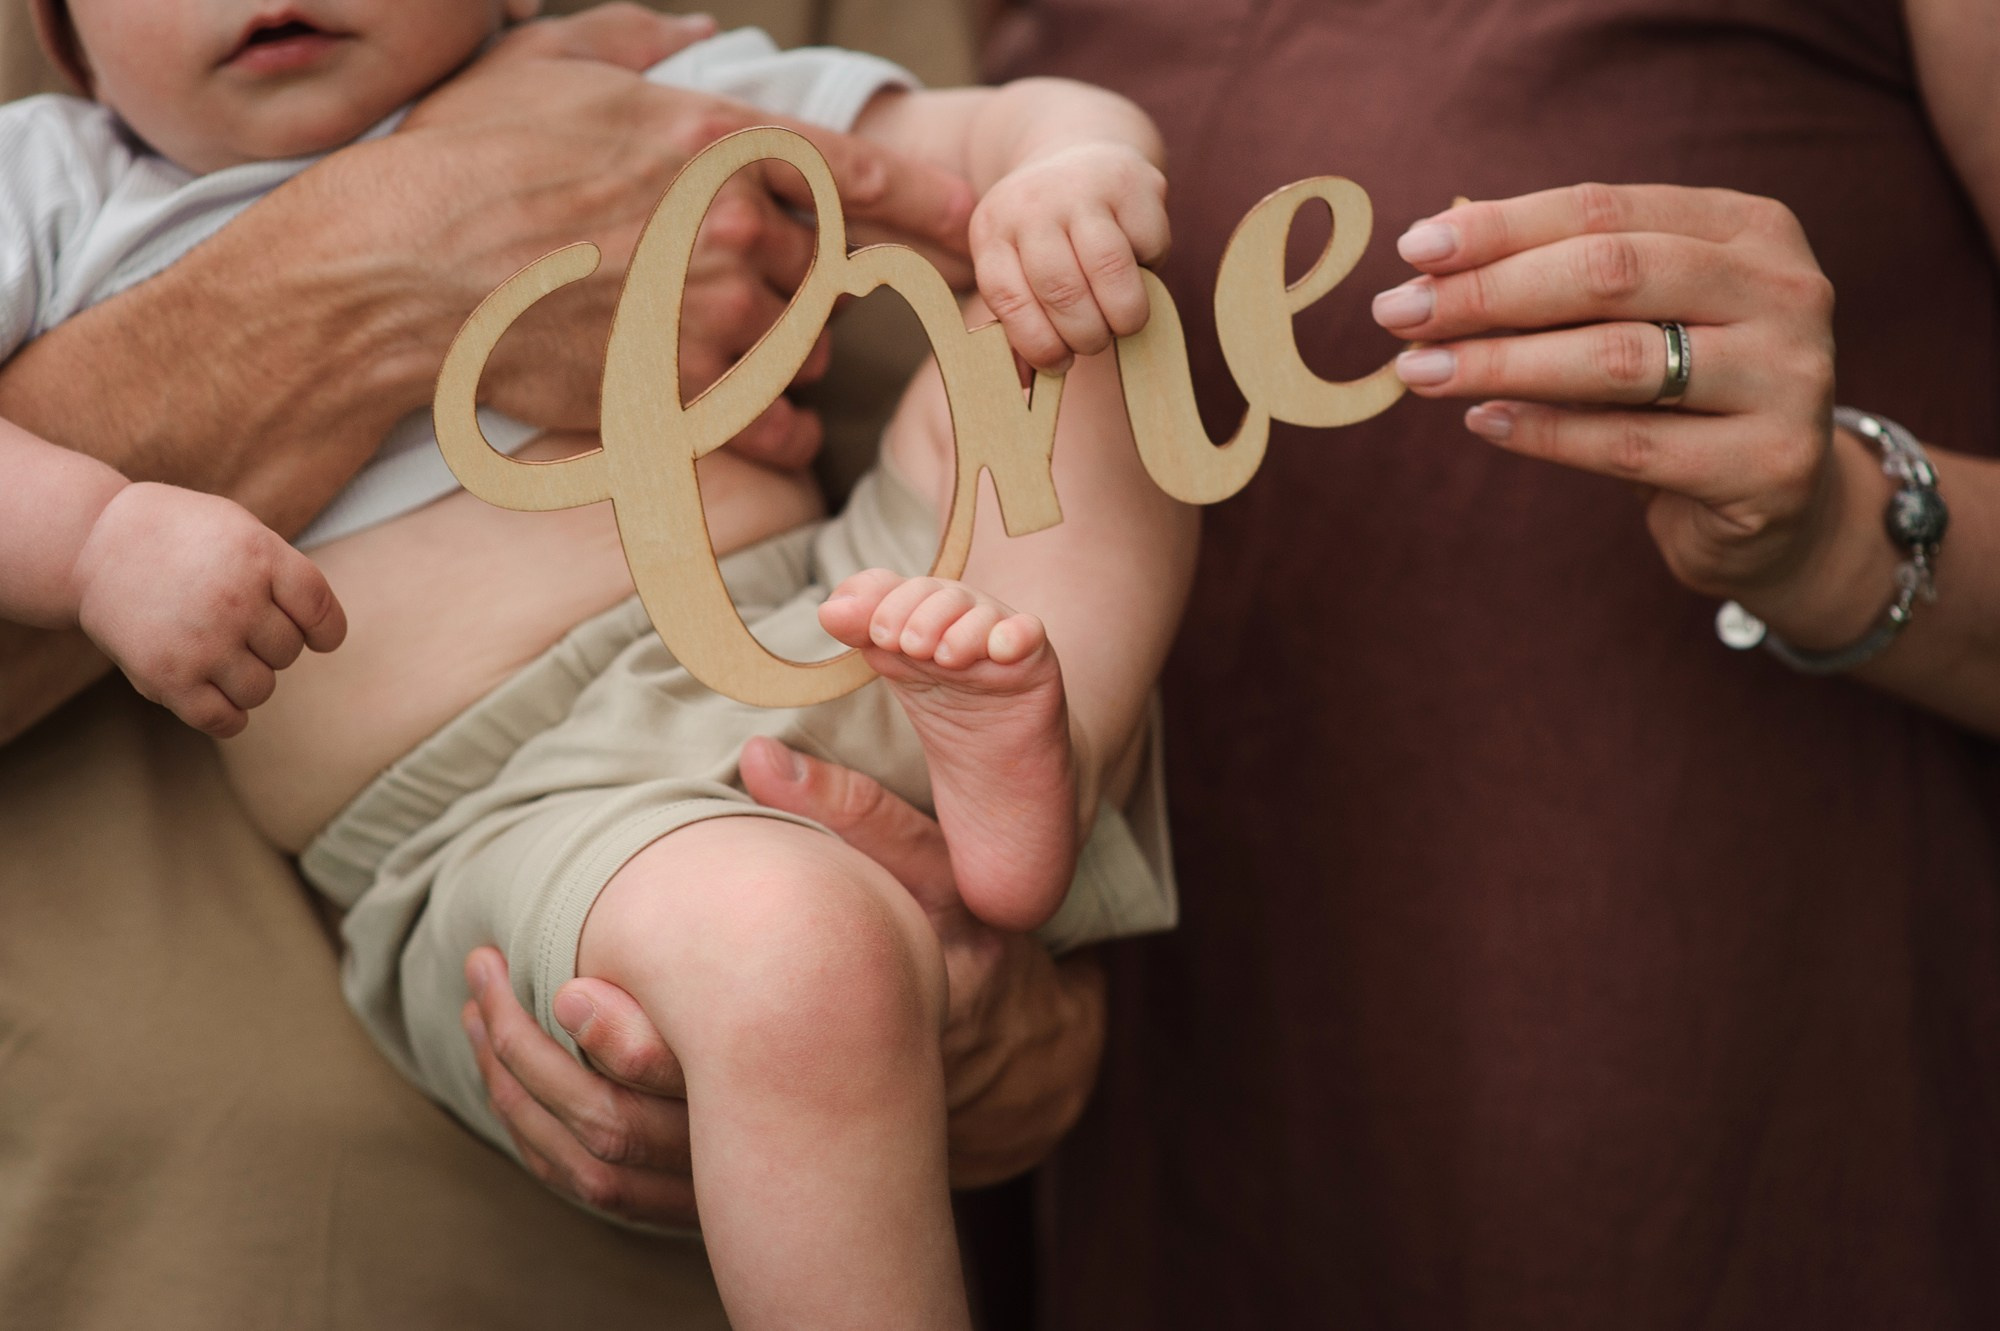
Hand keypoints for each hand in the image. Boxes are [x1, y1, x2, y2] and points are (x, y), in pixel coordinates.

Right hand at [72, 484, 345, 736]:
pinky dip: (228, 716)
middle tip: (232, 623)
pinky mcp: (167, 677)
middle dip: (269, 643)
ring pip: (261, 689)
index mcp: (260, 556)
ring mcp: (201, 642)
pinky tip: (216, 695)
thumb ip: (285, 575)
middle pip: (288, 652)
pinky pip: (222, 719)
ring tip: (218, 652)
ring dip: (247, 678)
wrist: (92, 543)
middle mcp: (235, 600)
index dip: (325, 631)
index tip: (318, 637)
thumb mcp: (241, 529)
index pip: (320, 612)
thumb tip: (324, 634)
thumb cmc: (180, 537)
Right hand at [393, 5, 973, 467]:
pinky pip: (773, 427)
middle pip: (827, 270)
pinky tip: (771, 428)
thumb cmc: (463, 158)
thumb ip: (638, 42)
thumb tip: (696, 35)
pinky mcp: (682, 398)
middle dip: (808, 282)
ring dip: (786, 351)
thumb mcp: (548, 65)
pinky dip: (782, 432)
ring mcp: (713, 320)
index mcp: (718, 143)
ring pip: (801, 350)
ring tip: (727, 345)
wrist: (393, 273)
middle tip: (754, 289)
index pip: (863, 172)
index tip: (971, 223)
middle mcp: (736, 232)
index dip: (929, 201)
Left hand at [463, 737, 1105, 1225]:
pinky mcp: (727, 1171)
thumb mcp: (931, 877)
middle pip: (621, 1136)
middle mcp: (778, 1133)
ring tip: (480, 1016)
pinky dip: (547, 1138)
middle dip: (529, 1064)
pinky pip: (615, 1187)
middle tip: (479, 984)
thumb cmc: (958, 945)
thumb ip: (857, 818)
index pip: (697, 1087)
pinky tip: (513, 1074)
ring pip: (605, 1169)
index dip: (615, 1044)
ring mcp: (747, 1163)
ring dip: (524, 1101)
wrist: (986, 1037)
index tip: (562, 984)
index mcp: (819, 1062)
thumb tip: (762, 754)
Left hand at [971, 142, 1168, 371]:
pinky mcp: (1130, 181)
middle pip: (1061, 289)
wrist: (1078, 155)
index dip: (1038, 343)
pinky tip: (1138, 270)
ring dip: (1122, 314)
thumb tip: (1027, 386)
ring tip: (1121, 324)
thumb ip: (1018, 329)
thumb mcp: (1017, 272)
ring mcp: (1080, 187)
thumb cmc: (1047, 240)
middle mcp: (1029, 203)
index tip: (1059, 364)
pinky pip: (1148, 244)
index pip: (1008, 299)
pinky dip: (1150, 270)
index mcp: (991, 231)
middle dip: (1084, 334)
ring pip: (1108, 269)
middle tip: (1094, 343)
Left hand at [1371, 184, 1885, 643]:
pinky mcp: (1770, 464)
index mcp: (1749, 228)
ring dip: (1501, 363)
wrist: (1782, 506)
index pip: (1605, 209)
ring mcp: (1789, 377)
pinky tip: (1481, 422)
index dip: (1503, 227)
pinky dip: (1544, 431)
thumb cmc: (1684, 393)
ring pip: (1618, 360)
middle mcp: (1785, 290)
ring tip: (1418, 372)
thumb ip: (1554, 276)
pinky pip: (1630, 445)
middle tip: (1397, 314)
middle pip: (1611, 274)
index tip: (1412, 249)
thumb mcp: (1633, 318)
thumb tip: (1433, 247)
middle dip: (1489, 292)